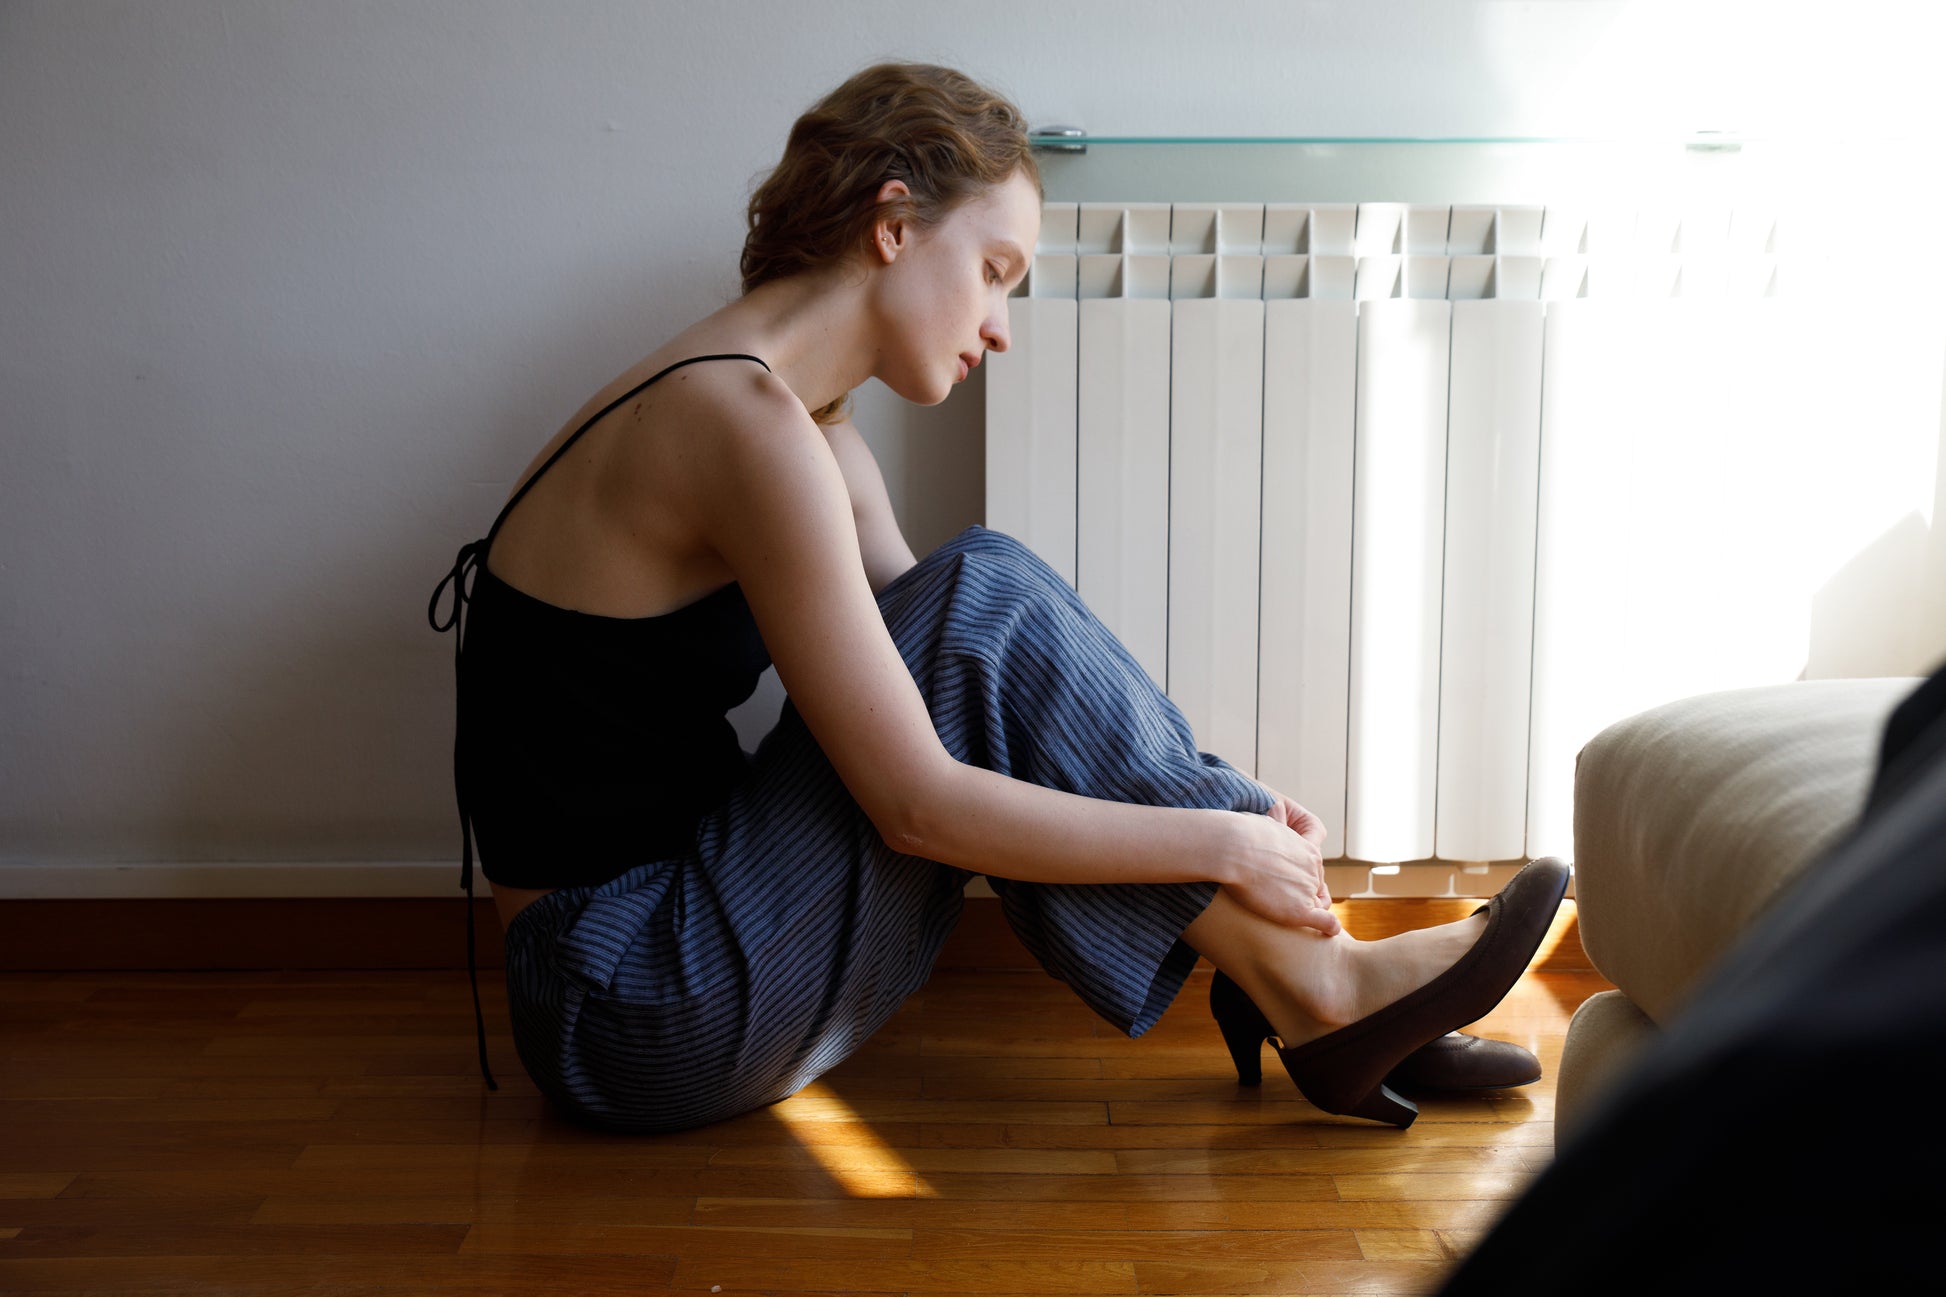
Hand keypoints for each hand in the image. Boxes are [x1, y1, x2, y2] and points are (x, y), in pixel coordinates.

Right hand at [1220, 793, 1337, 935]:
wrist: (1233, 848)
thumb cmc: (1242, 834)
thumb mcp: (1266, 820)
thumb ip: (1276, 820)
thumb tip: (1278, 806)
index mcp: (1307, 848)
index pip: (1314, 866)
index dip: (1306, 874)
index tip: (1293, 878)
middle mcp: (1313, 867)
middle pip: (1315, 885)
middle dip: (1304, 891)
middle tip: (1282, 896)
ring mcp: (1308, 888)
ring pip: (1316, 903)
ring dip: (1308, 907)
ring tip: (1288, 911)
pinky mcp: (1299, 910)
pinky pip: (1324, 921)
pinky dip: (1329, 927)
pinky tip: (1330, 931)